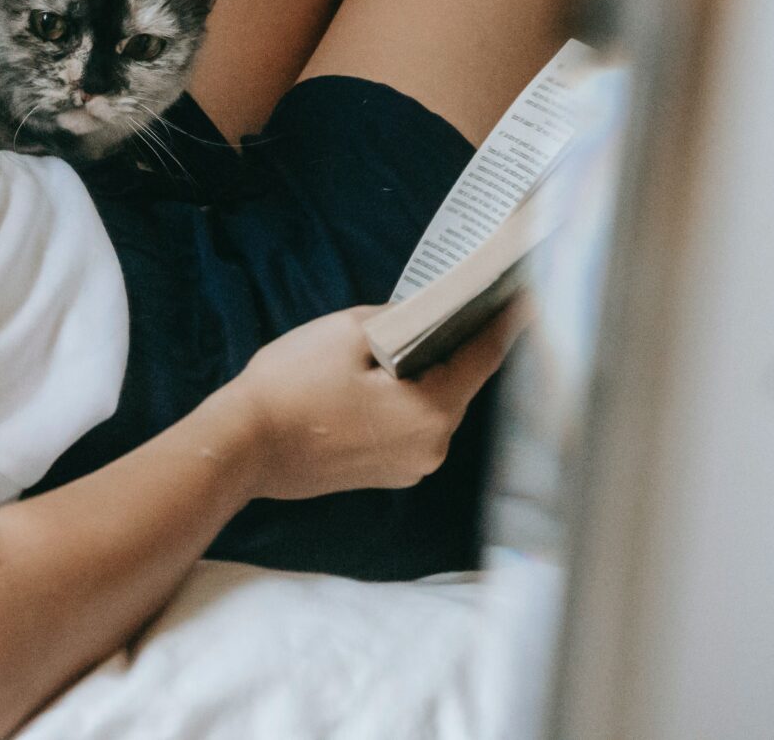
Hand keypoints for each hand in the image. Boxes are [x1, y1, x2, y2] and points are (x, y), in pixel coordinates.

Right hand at [219, 302, 524, 500]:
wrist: (243, 446)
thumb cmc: (292, 387)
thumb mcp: (345, 332)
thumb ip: (397, 321)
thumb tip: (422, 318)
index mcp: (431, 411)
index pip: (483, 357)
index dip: (505, 323)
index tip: (529, 299)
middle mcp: (432, 447)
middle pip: (458, 385)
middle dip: (456, 348)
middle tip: (458, 308)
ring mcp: (409, 467)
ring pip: (432, 406)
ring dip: (425, 376)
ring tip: (406, 342)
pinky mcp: (385, 474)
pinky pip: (409, 427)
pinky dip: (404, 401)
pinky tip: (379, 380)